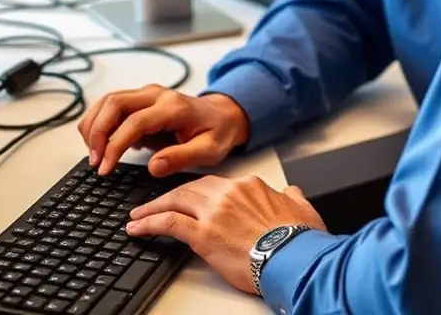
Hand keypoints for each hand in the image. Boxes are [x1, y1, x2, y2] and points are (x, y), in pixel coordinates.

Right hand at [78, 85, 250, 175]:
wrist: (223, 114)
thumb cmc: (217, 132)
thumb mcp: (209, 150)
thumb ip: (182, 157)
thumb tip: (154, 167)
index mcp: (174, 107)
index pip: (134, 122)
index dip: (115, 145)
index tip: (105, 169)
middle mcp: (157, 95)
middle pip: (114, 102)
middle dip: (97, 132)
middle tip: (94, 162)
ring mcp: (147, 94)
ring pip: (108, 100)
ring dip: (94, 125)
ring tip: (93, 154)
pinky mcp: (140, 99)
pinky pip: (111, 104)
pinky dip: (99, 121)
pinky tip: (101, 143)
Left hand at [126, 174, 326, 293]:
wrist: (295, 256)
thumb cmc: (300, 239)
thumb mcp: (303, 210)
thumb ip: (293, 198)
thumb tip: (293, 193)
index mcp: (250, 186)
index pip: (217, 184)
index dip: (200, 192)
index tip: (191, 199)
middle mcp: (230, 193)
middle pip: (192, 188)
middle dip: (171, 195)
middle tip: (155, 203)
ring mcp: (215, 212)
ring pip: (175, 200)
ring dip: (153, 207)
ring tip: (139, 215)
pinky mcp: (203, 234)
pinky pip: (169, 223)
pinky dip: (149, 223)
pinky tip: (137, 228)